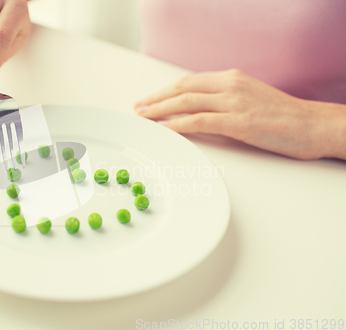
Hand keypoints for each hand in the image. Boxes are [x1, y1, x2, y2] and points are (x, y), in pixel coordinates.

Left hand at [135, 69, 345, 159]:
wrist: (312, 125)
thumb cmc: (282, 116)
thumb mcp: (248, 100)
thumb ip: (223, 101)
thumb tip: (196, 112)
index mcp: (231, 78)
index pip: (189, 81)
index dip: (165, 91)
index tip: (149, 100)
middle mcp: (230, 85)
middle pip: (182, 88)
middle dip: (156, 99)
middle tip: (138, 109)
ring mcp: (235, 102)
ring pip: (187, 102)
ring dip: (161, 110)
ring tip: (145, 118)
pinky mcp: (239, 122)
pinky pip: (201, 121)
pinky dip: (179, 124)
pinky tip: (166, 129)